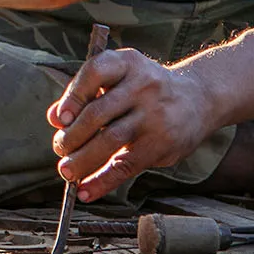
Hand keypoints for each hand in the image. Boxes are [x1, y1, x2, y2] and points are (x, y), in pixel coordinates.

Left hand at [46, 48, 215, 200]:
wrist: (199, 98)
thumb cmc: (145, 89)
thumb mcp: (119, 79)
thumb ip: (86, 94)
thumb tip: (53, 117)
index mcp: (127, 63)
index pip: (95, 73)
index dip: (73, 96)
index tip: (59, 119)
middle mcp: (142, 85)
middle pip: (98, 113)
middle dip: (72, 136)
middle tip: (59, 148)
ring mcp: (154, 114)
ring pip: (110, 140)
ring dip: (82, 160)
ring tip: (66, 172)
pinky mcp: (162, 143)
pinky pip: (126, 165)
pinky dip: (102, 181)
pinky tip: (86, 191)